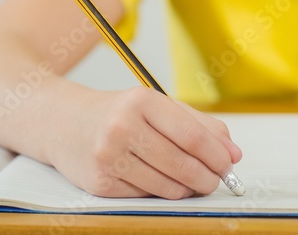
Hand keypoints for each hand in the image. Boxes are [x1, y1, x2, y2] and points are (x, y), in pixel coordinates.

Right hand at [46, 87, 241, 198]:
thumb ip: (200, 126)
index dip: (217, 154)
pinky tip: (159, 180)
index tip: (230, 164)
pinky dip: (161, 193)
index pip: (191, 135)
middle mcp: (121, 127)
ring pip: (166, 187)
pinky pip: (145, 197)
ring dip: (187, 189)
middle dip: (208, 178)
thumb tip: (234, 153)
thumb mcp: (159, 107)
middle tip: (217, 181)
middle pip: (182, 164)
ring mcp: (107, 157)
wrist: (63, 124)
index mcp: (140, 101)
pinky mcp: (99, 184)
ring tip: (192, 181)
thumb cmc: (120, 114)